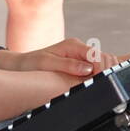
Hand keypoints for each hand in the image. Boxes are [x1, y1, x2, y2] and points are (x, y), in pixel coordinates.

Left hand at [2, 38, 121, 76]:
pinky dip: (99, 73)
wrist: (22, 64)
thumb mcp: (48, 63)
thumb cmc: (32, 63)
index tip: (101, 80)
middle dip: (107, 69)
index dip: (102, 67)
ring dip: (104, 72)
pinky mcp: (79, 62)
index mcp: (73, 45)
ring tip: (102, 85)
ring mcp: (80, 55)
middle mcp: (79, 48)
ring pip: (102, 62)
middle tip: (104, 84)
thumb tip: (87, 70)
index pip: (96, 55)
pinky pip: (95, 66)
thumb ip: (69, 65)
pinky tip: (99, 81)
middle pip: (104, 57)